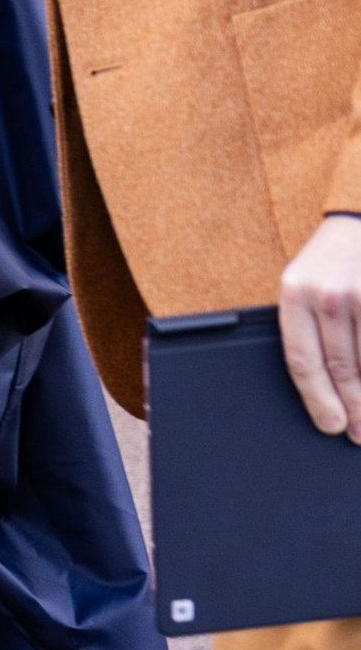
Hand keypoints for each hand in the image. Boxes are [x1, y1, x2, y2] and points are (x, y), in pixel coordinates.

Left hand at [279, 213, 360, 438]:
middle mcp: (329, 294)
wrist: (360, 215)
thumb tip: (318, 385)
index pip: (303, 361)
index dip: (318, 399)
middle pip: (341, 368)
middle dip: (352, 407)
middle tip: (358, 433)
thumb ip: (306, 326)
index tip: (329, 424)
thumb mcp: (304, 283)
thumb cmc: (331, 259)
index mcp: (295, 294)